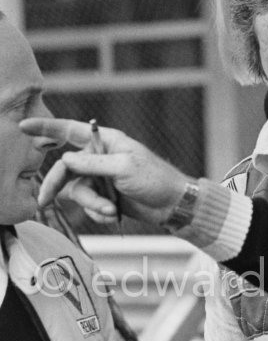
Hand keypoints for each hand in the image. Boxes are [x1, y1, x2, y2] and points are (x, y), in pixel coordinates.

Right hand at [20, 118, 190, 225]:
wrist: (171, 204)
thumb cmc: (154, 178)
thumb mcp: (124, 167)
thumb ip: (92, 164)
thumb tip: (65, 160)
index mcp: (105, 141)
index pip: (70, 130)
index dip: (46, 128)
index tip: (23, 126)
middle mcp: (99, 158)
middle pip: (65, 169)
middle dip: (57, 186)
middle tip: (44, 201)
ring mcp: (101, 178)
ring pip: (77, 192)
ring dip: (92, 204)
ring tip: (111, 209)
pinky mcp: (104, 196)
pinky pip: (89, 206)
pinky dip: (99, 212)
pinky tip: (114, 214)